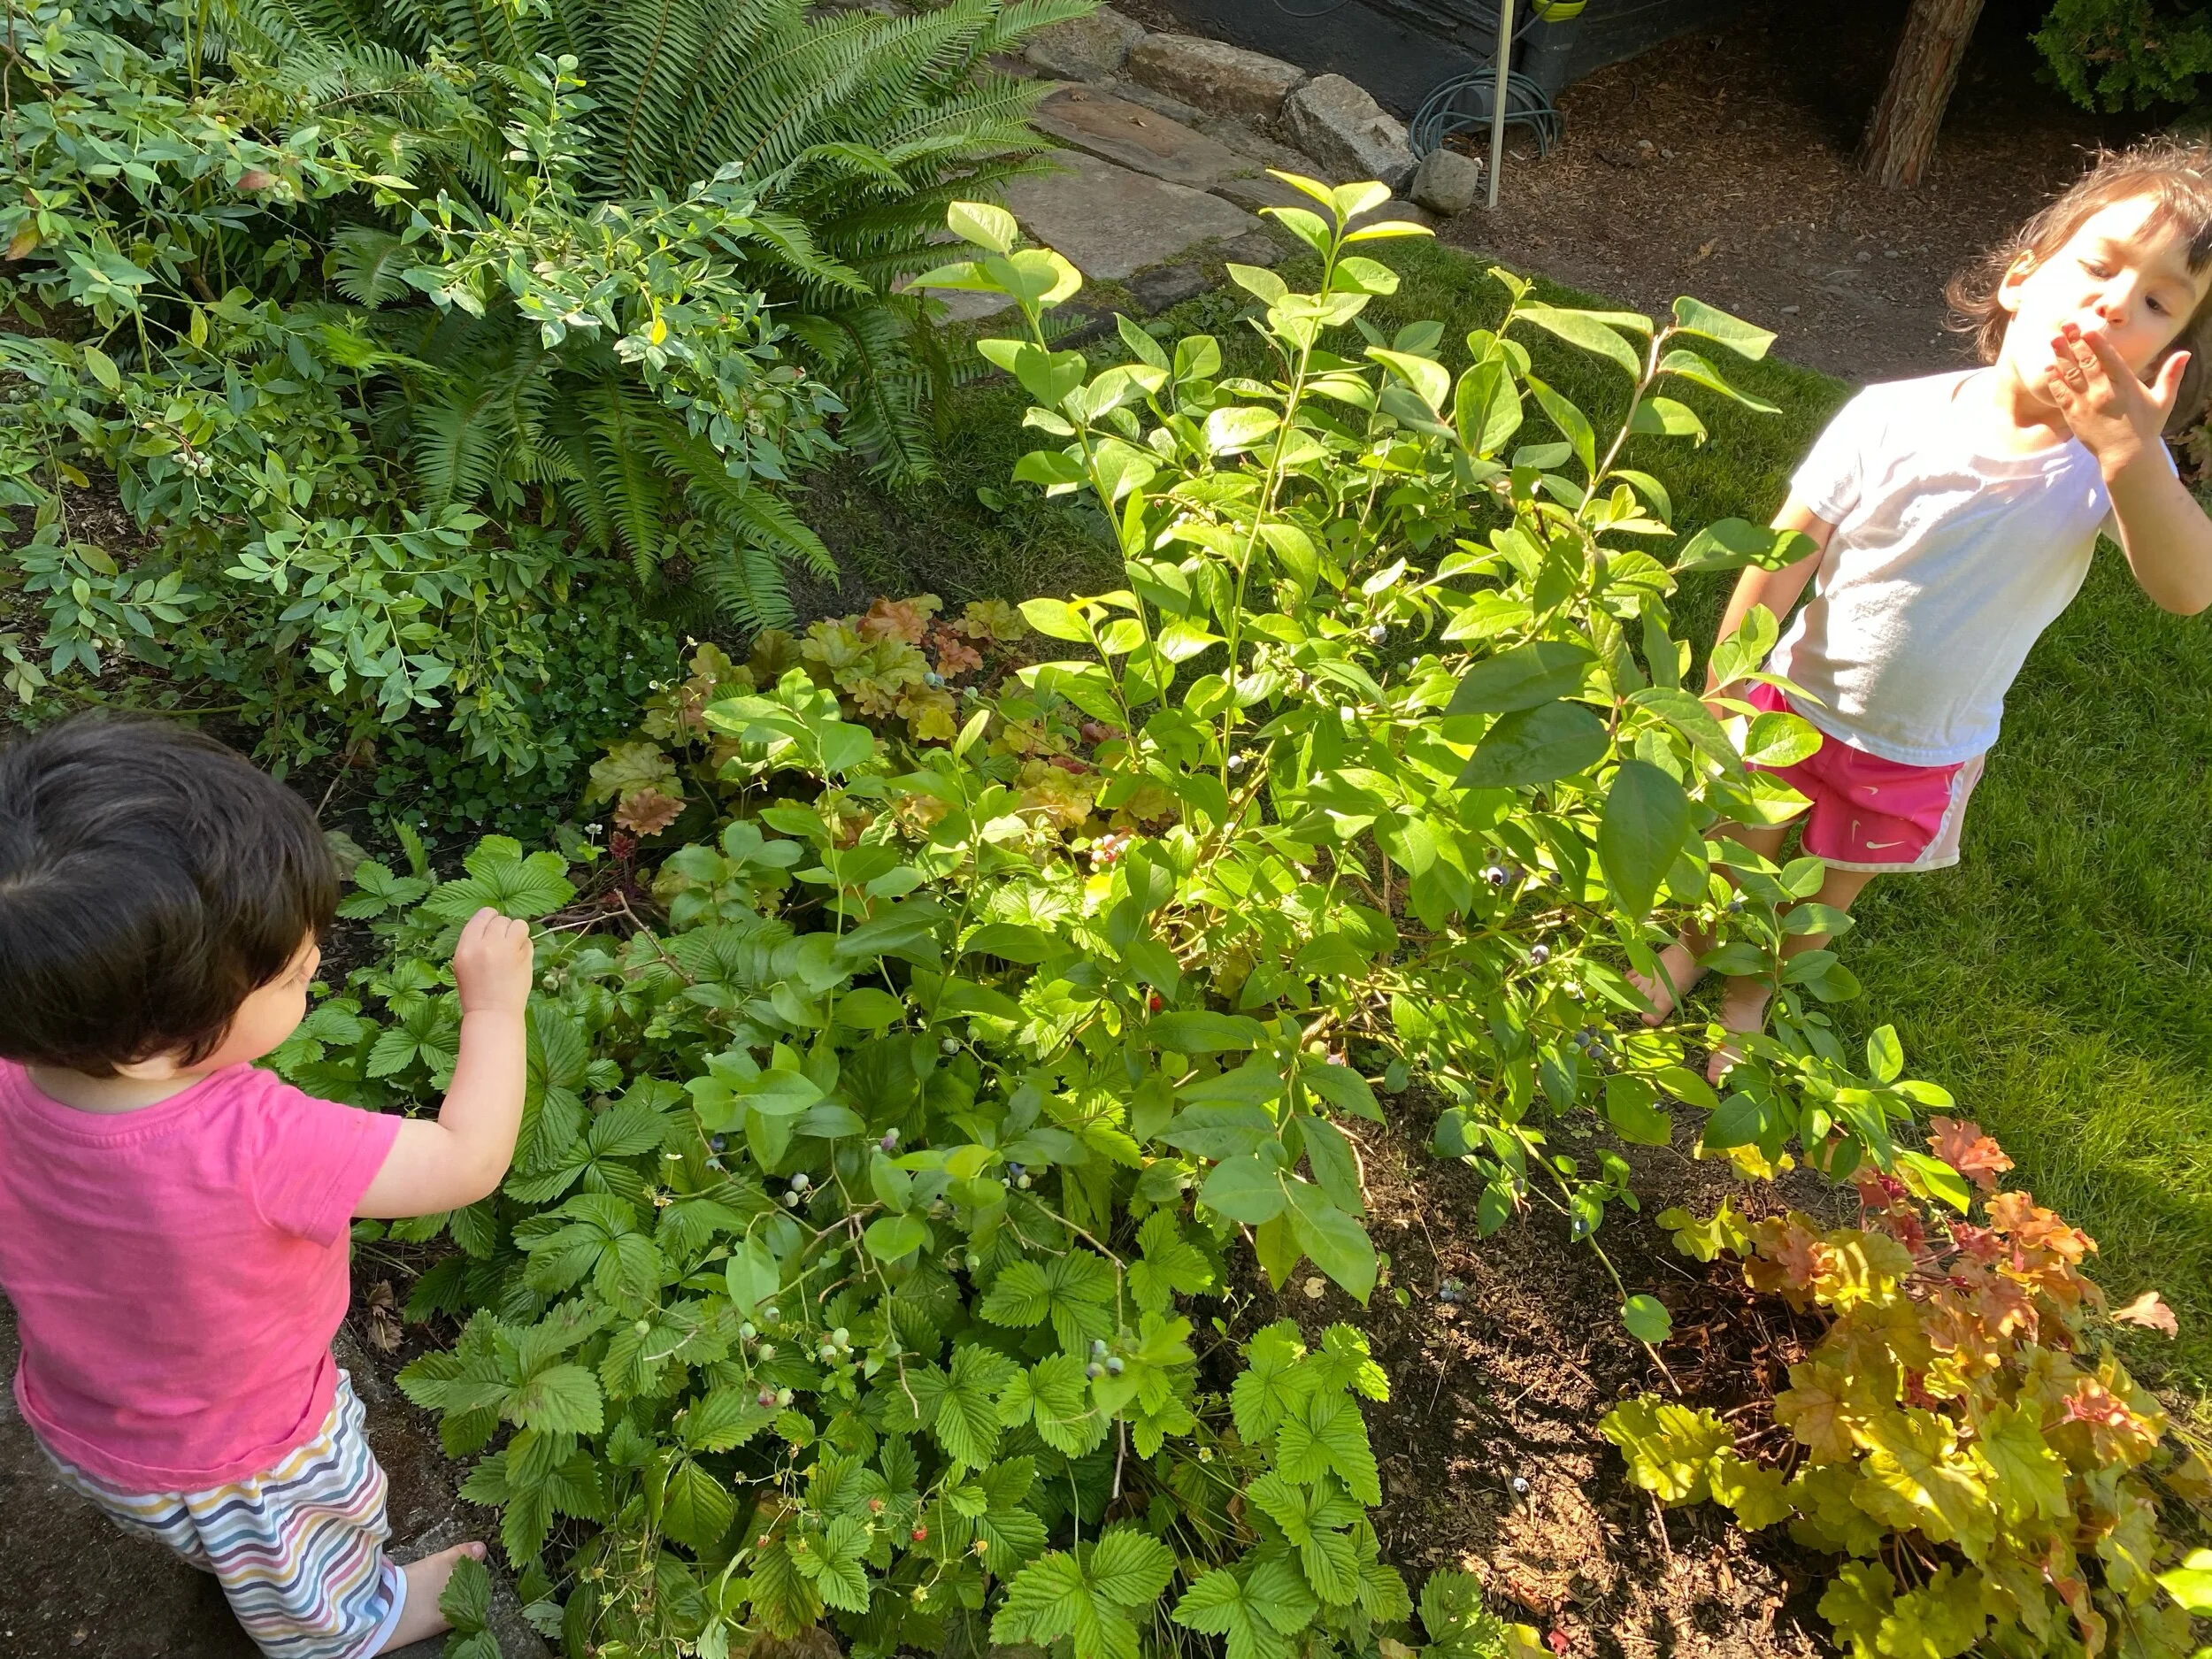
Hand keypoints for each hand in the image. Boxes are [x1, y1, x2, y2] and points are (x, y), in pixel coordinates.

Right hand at [452, 908, 533, 1017]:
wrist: (492, 1013)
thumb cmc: (475, 991)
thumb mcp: (463, 964)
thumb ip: (475, 943)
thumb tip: (491, 924)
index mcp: (466, 947)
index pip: (481, 916)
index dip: (489, 918)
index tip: (493, 926)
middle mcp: (486, 945)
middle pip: (500, 919)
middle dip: (503, 928)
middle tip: (503, 943)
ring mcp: (507, 951)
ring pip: (518, 924)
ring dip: (517, 933)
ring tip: (513, 947)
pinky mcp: (524, 958)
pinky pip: (528, 940)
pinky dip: (525, 946)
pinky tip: (519, 958)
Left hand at [2046, 322, 2186, 478]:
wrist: (2127, 456)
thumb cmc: (2146, 427)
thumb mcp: (2164, 400)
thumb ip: (2171, 375)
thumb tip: (2185, 353)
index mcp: (2125, 384)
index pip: (2109, 358)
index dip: (2096, 342)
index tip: (2087, 329)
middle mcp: (2104, 391)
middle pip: (2086, 362)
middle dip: (2075, 342)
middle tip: (2065, 326)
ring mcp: (2087, 403)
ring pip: (2071, 374)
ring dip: (2061, 356)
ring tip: (2054, 339)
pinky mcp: (2074, 415)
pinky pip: (2061, 394)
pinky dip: (2055, 380)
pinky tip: (2049, 367)